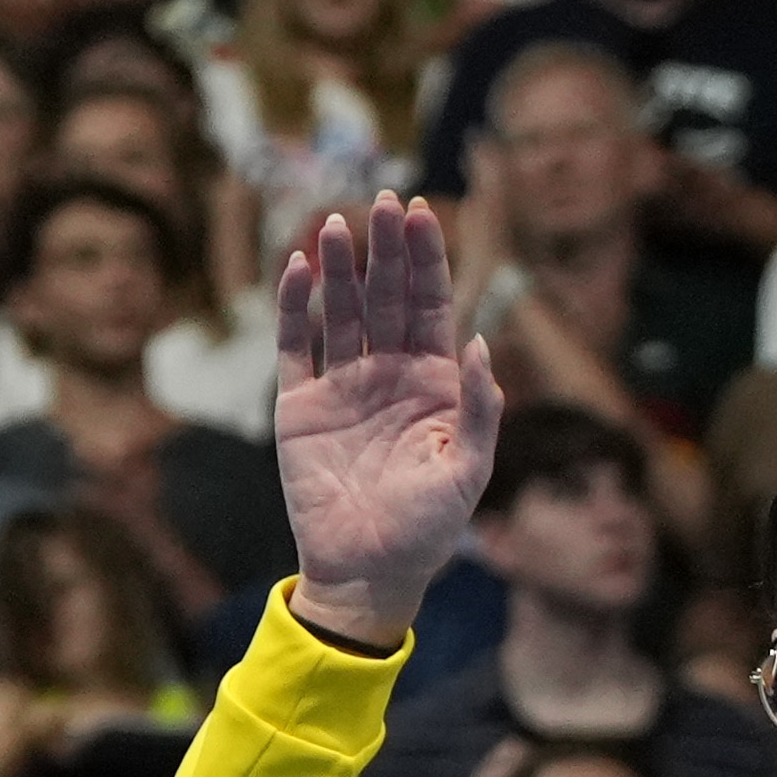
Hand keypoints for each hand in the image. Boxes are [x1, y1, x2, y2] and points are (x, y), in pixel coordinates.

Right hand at [268, 191, 505, 643]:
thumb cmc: (428, 531)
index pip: (430, 305)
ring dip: (340, 268)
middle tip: (382, 201)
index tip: (420, 213)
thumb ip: (479, 407)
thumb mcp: (468, 472)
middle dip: (385, 250)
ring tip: (337, 225)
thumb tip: (482, 342)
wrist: (367, 575)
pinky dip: (294, 308)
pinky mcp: (301, 408)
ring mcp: (343, 387)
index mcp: (433, 384)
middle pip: (385, 296)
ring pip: (340, 312)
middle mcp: (388, 374)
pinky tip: (298, 268)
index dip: (426, 259)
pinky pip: (296, 347)